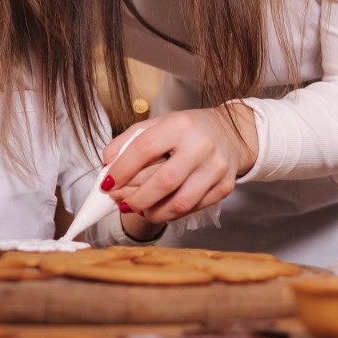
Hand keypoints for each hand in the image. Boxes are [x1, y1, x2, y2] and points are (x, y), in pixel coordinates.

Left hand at [101, 105, 257, 224]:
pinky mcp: (224, 187)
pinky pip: (192, 209)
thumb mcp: (158, 124)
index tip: (107, 184)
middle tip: (120, 202)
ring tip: (140, 209)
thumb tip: (107, 167)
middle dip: (135, 199)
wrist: (230, 133)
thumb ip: (128, 142)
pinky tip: (160, 207)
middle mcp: (201, 146)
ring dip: (152, 212)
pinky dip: (171, 213)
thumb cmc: (188, 130)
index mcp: (180, 125)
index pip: (144, 149)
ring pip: (179, 203)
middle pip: (163, 183)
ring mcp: (216, 168)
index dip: (122, 170)